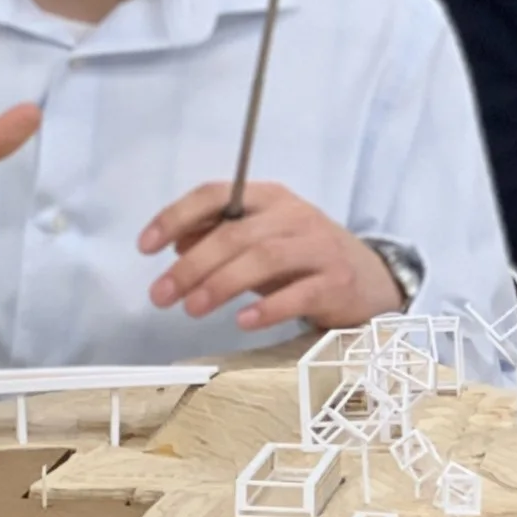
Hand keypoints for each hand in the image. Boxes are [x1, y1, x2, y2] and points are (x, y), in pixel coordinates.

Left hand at [141, 181, 401, 336]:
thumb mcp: (261, 240)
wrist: (371, 279)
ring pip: (264, 258)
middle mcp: (294, 215)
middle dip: (192, 264)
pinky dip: (267, 308)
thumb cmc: (303, 259)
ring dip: (221, 284)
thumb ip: (220, 237)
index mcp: (269, 198)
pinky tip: (242, 321)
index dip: (176, 216)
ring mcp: (318, 247)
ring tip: (192, 309)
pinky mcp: (337, 282)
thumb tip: (176, 244)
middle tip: (162, 294)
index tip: (146, 246)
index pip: (215, 195)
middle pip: (235, 233)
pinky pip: (299, 294)